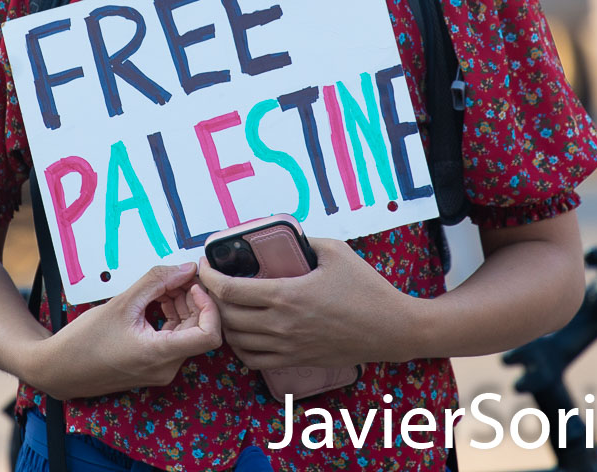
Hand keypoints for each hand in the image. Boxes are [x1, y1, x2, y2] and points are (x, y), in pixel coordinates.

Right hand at [29, 262, 221, 399]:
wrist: (59, 369)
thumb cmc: (85, 340)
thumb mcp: (122, 303)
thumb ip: (157, 282)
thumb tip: (186, 268)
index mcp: (160, 355)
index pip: (210, 335)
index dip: (209, 306)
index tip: (193, 286)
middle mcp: (166, 368)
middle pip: (198, 330)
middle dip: (192, 300)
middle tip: (177, 276)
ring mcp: (160, 370)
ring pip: (186, 334)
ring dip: (181, 307)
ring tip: (163, 286)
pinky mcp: (152, 366)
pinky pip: (172, 339)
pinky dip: (171, 318)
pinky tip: (158, 300)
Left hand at [199, 237, 424, 369]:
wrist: (391, 329)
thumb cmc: (366, 288)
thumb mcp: (335, 251)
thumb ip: (304, 241)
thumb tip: (284, 236)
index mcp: (286, 295)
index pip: (230, 290)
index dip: (209, 277)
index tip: (205, 265)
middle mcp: (280, 325)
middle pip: (227, 317)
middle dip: (211, 299)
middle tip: (212, 283)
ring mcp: (287, 347)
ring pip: (236, 341)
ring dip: (224, 323)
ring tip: (226, 306)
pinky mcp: (296, 361)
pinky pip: (253, 361)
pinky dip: (241, 347)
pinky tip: (245, 331)